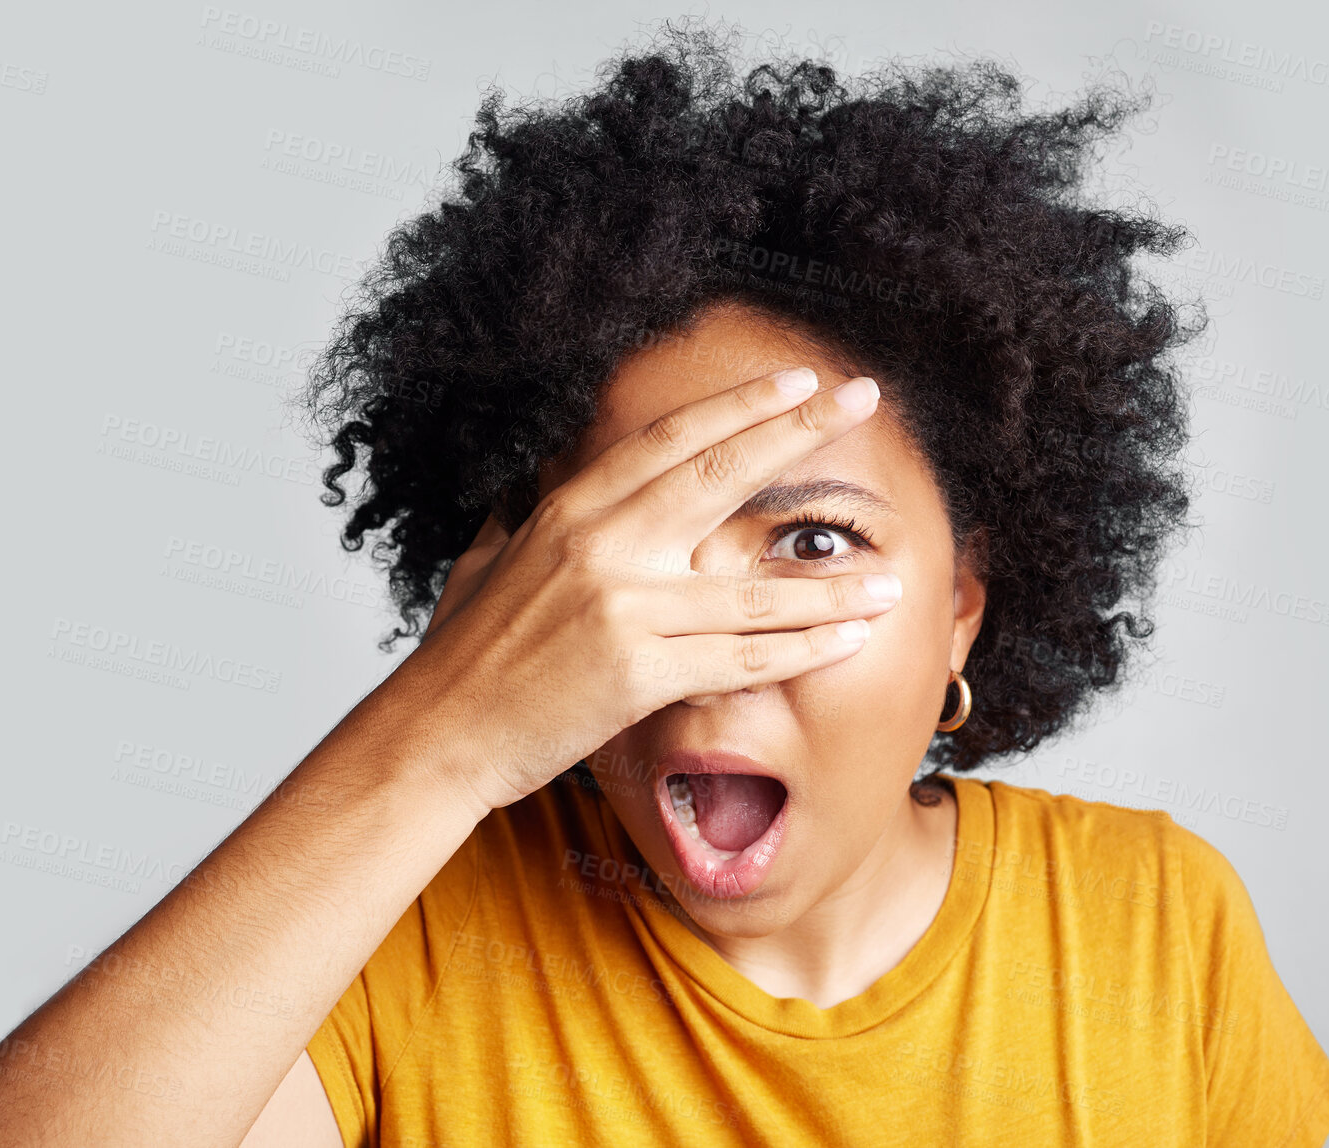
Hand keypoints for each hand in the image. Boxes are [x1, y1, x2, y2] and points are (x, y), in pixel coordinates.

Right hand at [384, 367, 899, 815]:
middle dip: (800, 431)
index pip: (672, 440)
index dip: (741, 405)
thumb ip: (528, 518)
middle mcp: (603, 544)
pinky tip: (850, 639)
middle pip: (723, 475)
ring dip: (831, 583)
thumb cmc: (461, 655)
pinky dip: (804, 651)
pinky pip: (743, 660)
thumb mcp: (491, 560)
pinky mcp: (639, 673)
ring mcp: (625, 607)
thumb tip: (540, 485)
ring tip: (892, 574)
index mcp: (570, 508)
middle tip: (863, 395)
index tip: (798, 381)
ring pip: (753, 588)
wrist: (437, 734)